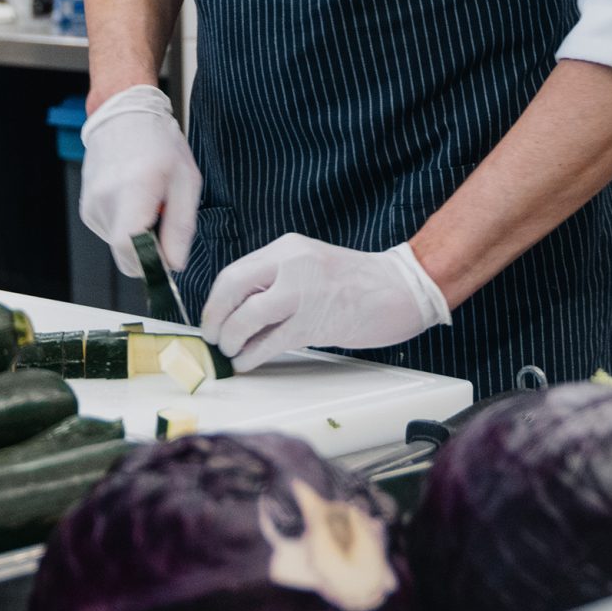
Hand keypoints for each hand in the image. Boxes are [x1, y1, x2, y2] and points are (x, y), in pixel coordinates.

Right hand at [78, 85, 200, 274]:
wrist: (123, 113)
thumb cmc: (159, 142)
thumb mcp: (186, 180)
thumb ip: (181, 226)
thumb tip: (174, 265)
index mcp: (135, 189)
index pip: (131, 250)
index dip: (152, 261)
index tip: (170, 253)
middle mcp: (106, 199)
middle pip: (126, 254)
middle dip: (150, 250)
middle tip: (164, 219)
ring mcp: (92, 205)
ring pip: (119, 245)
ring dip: (139, 234)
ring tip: (148, 200)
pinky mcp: (86, 208)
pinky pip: (111, 232)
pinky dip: (126, 225)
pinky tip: (133, 197)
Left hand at [200, 234, 450, 373]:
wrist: (400, 288)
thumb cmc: (356, 281)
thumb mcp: (310, 264)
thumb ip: (277, 278)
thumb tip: (238, 308)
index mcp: (287, 248)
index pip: (234, 272)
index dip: (215, 300)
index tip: (211, 317)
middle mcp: (291, 265)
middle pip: (233, 291)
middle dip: (215, 318)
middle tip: (212, 336)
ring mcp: (302, 294)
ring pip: (247, 318)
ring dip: (231, 340)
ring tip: (230, 351)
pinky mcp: (314, 324)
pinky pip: (269, 343)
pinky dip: (251, 356)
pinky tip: (247, 362)